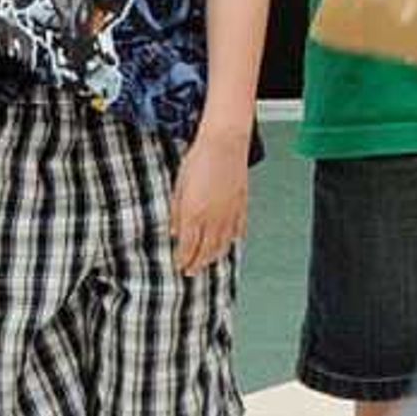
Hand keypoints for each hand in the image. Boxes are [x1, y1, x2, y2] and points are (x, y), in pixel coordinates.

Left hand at [170, 133, 247, 275]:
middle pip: (206, 250)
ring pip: (223, 244)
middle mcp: (213, 218)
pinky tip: (230, 242)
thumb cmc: (199, 159)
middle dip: (198, 264)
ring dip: (215, 256)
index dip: (183, 260)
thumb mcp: (179, 185)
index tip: (180, 267)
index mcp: (194, 214)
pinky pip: (238, 230)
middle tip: (192, 272)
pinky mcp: (241, 205)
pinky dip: (233, 239)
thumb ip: (176, 212)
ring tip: (208, 262)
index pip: (188, 246)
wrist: (224, 143)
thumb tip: (175, 231)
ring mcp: (230, 213)